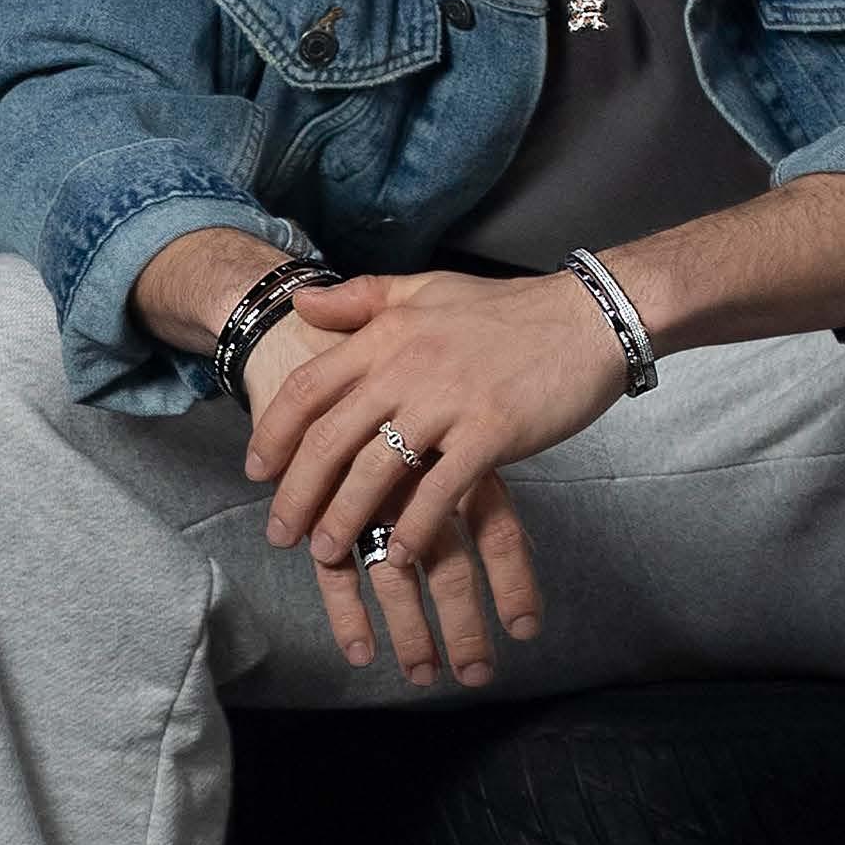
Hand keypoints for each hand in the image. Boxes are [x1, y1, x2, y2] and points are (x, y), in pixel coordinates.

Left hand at [243, 266, 623, 565]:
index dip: (272, 434)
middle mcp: (406, 367)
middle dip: (296, 494)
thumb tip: (300, 301)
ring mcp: (449, 401)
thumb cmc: (506, 310)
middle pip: (328, 440)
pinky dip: (414, 528)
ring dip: (345, 519)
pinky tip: (397, 555)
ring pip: (375, 471)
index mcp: (385, 334)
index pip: (307, 388)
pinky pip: (440, 491)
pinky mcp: (491, 432)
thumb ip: (361, 299)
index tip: (256, 471)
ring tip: (328, 553)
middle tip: (279, 534)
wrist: (588, 316)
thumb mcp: (426, 289)